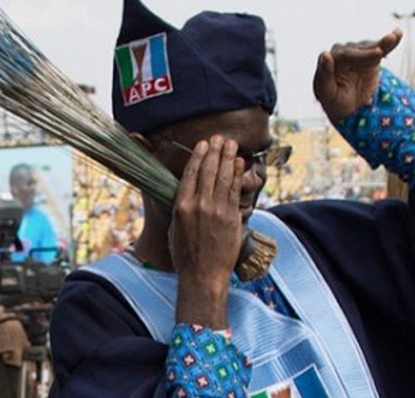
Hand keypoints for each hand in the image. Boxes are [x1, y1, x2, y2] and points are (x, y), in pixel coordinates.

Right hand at [170, 135, 244, 327]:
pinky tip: (239, 163)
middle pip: (208, 171)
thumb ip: (182, 208)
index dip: (198, 156)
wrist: (203, 276)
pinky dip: (237, 174)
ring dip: (227, 158)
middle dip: (215, 152)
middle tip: (219, 138)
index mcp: (181, 206)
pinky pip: (234, 191)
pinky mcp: (231, 218)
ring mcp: (216, 211)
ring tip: (230, 144)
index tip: (204, 144)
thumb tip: (187, 193)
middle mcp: (198, 205)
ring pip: (223, 177)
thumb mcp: (176, 228)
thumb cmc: (186, 256)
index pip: (190, 174)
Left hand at [313, 29, 401, 121]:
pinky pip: (381, 48)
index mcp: (328, 62)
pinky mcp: (372, 55)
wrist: (351, 109)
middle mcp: (341, 53)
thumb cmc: (335, 103)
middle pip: (356, 51)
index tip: (359, 54)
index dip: (352, 56)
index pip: (341, 57)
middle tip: (379, 53)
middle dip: (368, 53)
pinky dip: (389, 43)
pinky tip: (397, 34)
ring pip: (370, 48)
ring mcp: (357, 53)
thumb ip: (324, 76)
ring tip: (392, 38)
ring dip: (382, 44)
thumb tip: (325, 54)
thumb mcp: (327, 95)